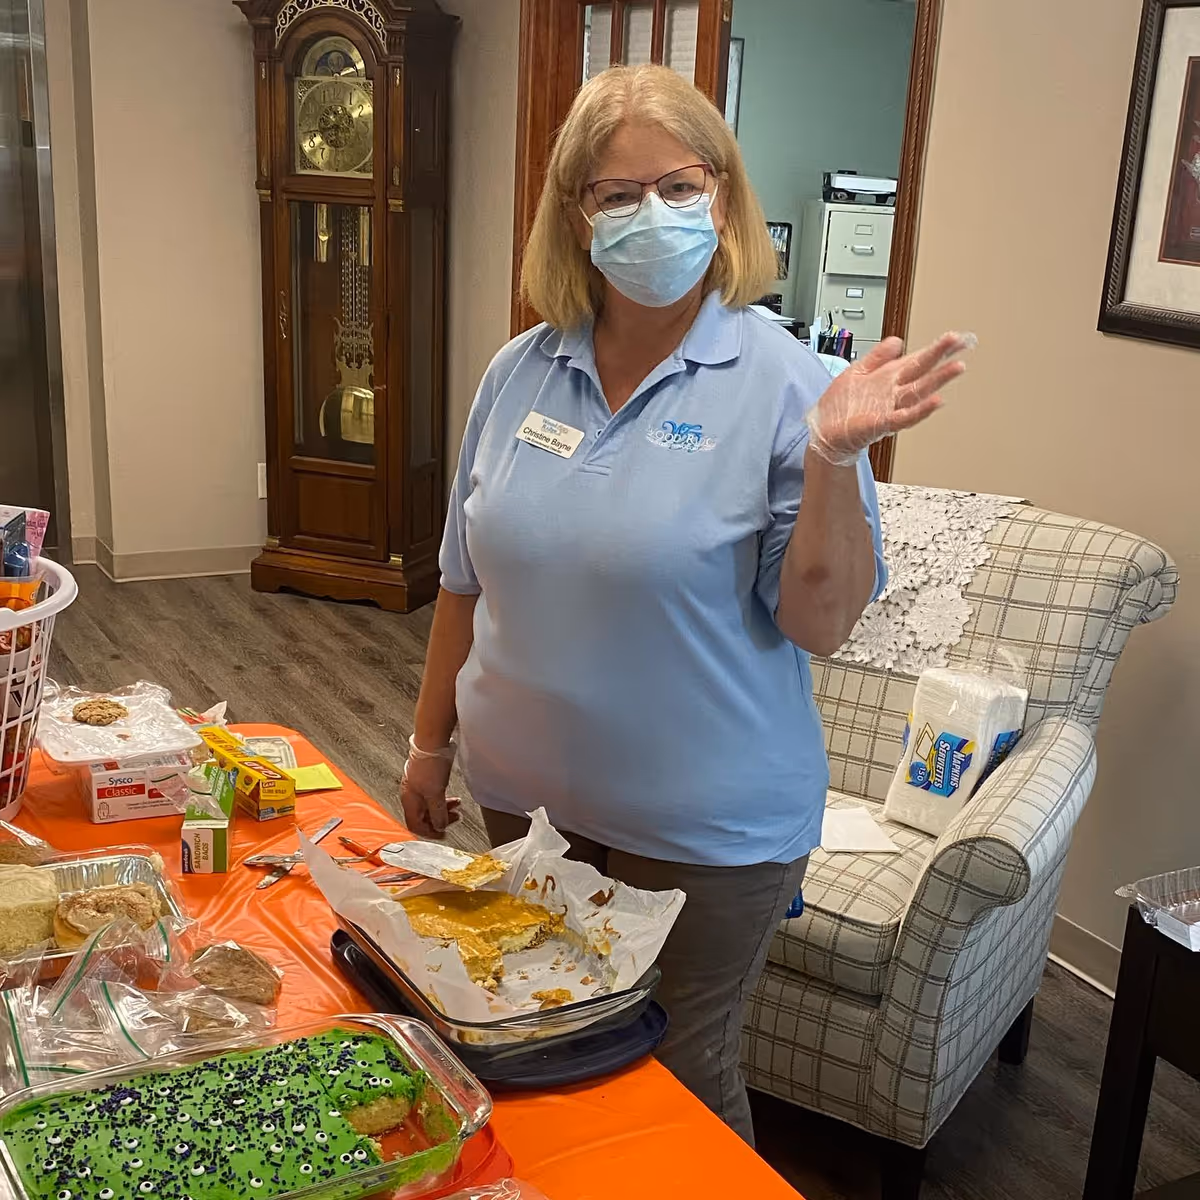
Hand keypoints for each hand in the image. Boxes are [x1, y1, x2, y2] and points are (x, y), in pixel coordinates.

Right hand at [399, 747, 460, 838]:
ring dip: (444, 810)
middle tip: (455, 819)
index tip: (443, 833)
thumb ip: (437, 813)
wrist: (432, 742)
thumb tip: (439, 827)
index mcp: (409, 800)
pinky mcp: (428, 779)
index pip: (415, 825)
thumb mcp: (435, 793)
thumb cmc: (429, 764)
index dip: (429, 832)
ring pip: (430, 806)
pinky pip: (435, 796)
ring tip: (458, 808)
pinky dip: (444, 801)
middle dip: (440, 820)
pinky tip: (454, 799)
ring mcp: (419, 787)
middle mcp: (412, 795)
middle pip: (424, 817)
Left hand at [807, 331, 974, 464]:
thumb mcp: (857, 371)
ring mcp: (890, 407)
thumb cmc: (840, 405)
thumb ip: (877, 356)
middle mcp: (894, 392)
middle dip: (942, 357)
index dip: (936, 349)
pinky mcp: (882, 423)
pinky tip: (935, 401)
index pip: (918, 359)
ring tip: (956, 367)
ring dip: (938, 380)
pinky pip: (905, 416)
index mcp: (888, 377)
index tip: (956, 338)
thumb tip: (898, 340)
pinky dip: (920, 409)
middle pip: (923, 372)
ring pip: (920, 392)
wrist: (825, 431)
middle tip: (963, 343)